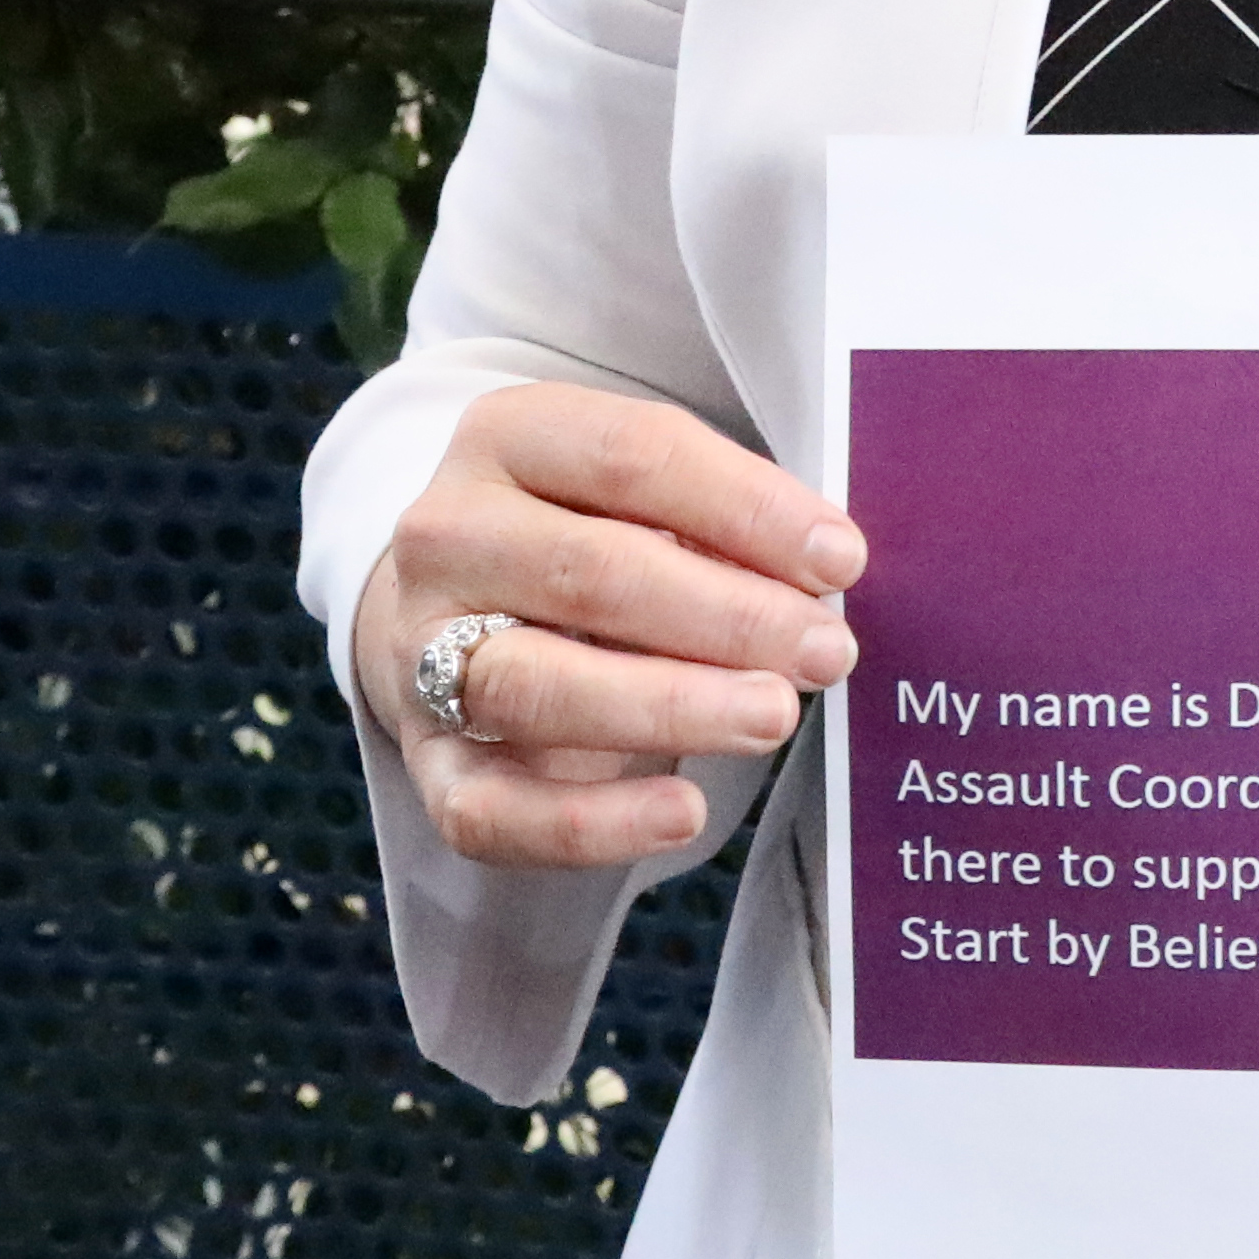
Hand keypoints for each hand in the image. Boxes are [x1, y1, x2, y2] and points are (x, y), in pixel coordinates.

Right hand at [349, 381, 866, 873]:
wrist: (448, 609)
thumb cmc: (583, 540)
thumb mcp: (640, 496)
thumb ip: (720, 521)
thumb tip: (825, 567)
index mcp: (509, 436)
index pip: (633, 456)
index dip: (745, 508)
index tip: (840, 558)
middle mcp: (448, 537)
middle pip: (590, 571)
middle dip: (726, 615)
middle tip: (824, 650)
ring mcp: (418, 651)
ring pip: (535, 685)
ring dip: (668, 706)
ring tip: (771, 716)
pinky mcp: (427, 760)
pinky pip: (490, 809)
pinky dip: (588, 822)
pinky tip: (681, 811)